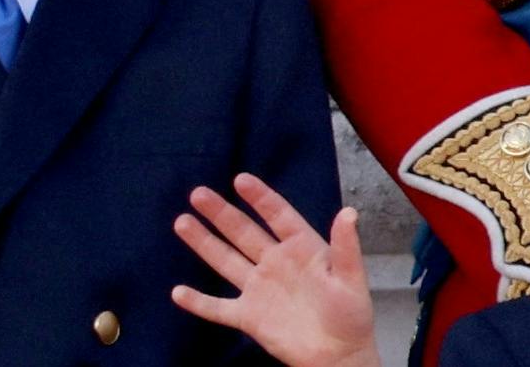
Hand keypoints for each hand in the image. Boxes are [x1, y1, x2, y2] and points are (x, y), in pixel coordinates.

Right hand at [170, 173, 380, 366]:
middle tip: (198, 193)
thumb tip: (349, 212)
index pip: (278, 216)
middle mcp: (275, 263)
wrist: (338, 355)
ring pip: (226, 261)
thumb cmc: (350, 314)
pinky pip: (218, 308)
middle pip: (243, 232)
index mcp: (302, 248)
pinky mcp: (249, 317)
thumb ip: (346, 247)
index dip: (260, 198)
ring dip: (204, 243)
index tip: (241, 180)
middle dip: (221, 213)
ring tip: (182, 221)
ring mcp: (259, 289)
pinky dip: (199, 302)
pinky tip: (178, 292)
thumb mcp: (351, 278)